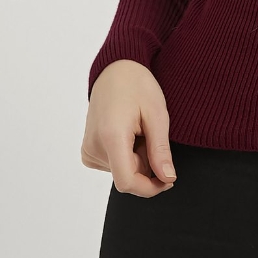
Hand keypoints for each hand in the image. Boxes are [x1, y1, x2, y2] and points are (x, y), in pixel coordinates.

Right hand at [81, 60, 177, 198]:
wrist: (115, 70)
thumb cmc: (138, 86)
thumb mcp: (157, 114)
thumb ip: (160, 150)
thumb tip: (167, 179)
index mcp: (111, 136)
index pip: (127, 182)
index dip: (150, 188)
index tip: (169, 179)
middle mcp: (94, 146)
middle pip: (127, 176)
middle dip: (147, 165)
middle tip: (152, 136)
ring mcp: (88, 149)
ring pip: (122, 171)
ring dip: (138, 159)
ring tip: (139, 131)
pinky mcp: (88, 151)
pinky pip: (113, 165)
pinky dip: (127, 155)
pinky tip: (129, 134)